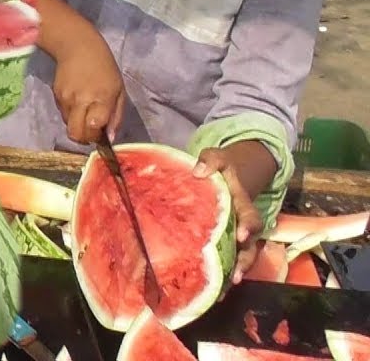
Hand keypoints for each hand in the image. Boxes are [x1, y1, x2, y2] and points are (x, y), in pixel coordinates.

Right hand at [51, 33, 124, 144]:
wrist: (77, 46)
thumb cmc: (104, 66)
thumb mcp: (119, 89)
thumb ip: (116, 115)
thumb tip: (110, 137)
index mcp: (101, 98)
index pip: (93, 129)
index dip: (97, 136)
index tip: (101, 133)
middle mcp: (81, 101)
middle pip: (76, 134)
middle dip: (84, 138)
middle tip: (91, 131)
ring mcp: (66, 99)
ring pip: (68, 125)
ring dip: (78, 124)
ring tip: (86, 111)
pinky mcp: (56, 96)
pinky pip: (63, 114)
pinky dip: (71, 113)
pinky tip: (77, 100)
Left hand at [193, 142, 276, 285]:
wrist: (227, 176)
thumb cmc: (220, 168)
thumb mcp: (218, 158)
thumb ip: (211, 160)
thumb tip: (199, 171)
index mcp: (243, 203)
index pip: (251, 217)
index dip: (248, 226)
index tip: (241, 234)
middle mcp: (243, 224)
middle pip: (250, 246)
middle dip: (244, 260)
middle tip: (236, 275)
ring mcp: (236, 236)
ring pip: (242, 258)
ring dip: (235, 273)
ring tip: (224, 289)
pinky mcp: (227, 243)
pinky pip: (229, 261)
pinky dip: (224, 275)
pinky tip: (213, 291)